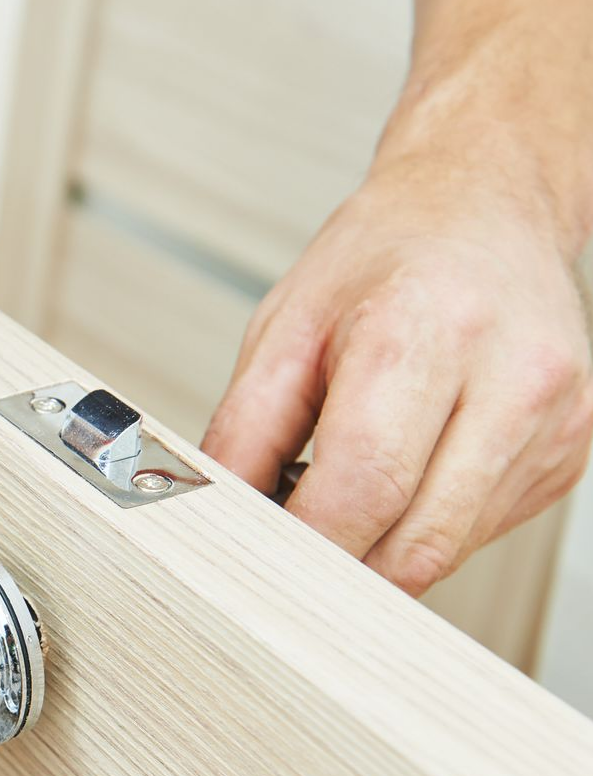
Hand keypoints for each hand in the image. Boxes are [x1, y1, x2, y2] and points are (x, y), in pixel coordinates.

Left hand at [202, 154, 592, 594]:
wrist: (485, 207)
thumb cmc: (384, 260)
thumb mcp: (283, 329)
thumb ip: (242, 434)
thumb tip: (216, 518)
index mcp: (426, 332)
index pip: (362, 490)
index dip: (302, 547)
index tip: (257, 562)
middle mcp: (510, 378)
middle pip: (412, 543)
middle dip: (335, 568)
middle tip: (285, 553)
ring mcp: (551, 422)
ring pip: (444, 552)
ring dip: (377, 552)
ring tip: (343, 498)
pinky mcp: (568, 455)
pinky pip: (475, 535)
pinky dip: (420, 529)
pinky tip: (404, 477)